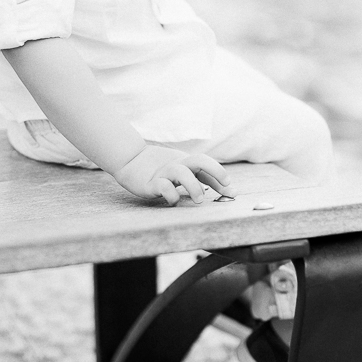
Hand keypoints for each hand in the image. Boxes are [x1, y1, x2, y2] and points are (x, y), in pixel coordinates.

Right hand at [113, 146, 230, 205]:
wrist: (129, 161)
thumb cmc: (160, 170)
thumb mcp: (182, 171)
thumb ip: (200, 178)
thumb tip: (226, 189)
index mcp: (186, 163)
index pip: (207, 166)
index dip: (221, 177)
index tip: (232, 191)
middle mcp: (177, 165)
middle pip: (199, 160)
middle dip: (215, 170)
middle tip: (226, 185)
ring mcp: (164, 173)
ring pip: (181, 172)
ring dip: (193, 186)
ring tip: (199, 199)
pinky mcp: (150, 184)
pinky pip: (163, 186)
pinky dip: (171, 194)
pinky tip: (174, 201)